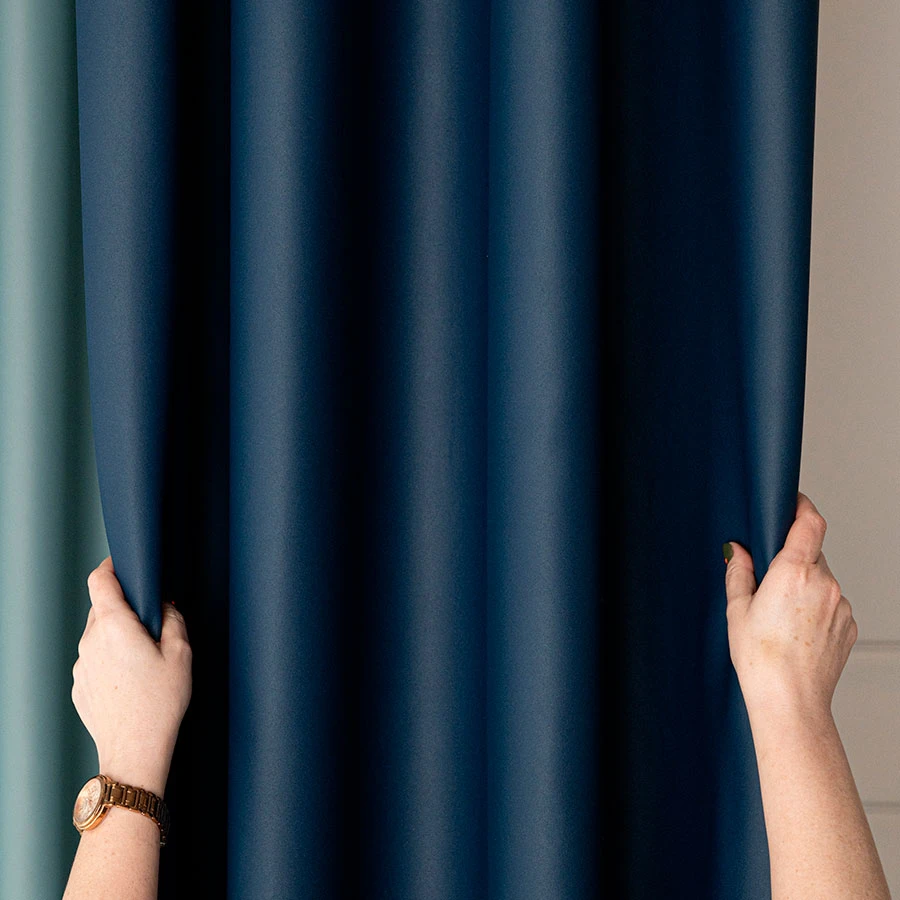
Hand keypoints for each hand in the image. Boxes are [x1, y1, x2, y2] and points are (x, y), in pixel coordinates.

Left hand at [72, 557, 191, 795]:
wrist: (134, 752)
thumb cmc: (160, 703)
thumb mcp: (181, 654)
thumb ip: (173, 619)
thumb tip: (164, 606)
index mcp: (113, 626)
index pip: (99, 580)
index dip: (111, 567)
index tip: (124, 565)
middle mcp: (90, 642)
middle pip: (101, 608)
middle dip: (124, 608)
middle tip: (152, 624)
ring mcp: (81, 666)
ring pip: (98, 636)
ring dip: (118, 637)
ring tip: (145, 660)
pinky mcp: (79, 686)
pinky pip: (94, 660)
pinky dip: (111, 660)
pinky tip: (132, 681)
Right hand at [724, 492, 857, 722]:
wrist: (790, 702)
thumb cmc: (760, 659)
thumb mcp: (737, 610)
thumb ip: (739, 573)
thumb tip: (737, 551)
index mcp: (793, 572)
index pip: (810, 523)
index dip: (803, 507)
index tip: (793, 504)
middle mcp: (824, 583)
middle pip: (812, 554)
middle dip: (792, 560)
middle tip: (770, 582)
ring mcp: (841, 605)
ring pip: (822, 580)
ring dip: (804, 586)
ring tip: (781, 616)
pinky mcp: (849, 625)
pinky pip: (832, 603)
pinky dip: (816, 607)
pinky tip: (797, 630)